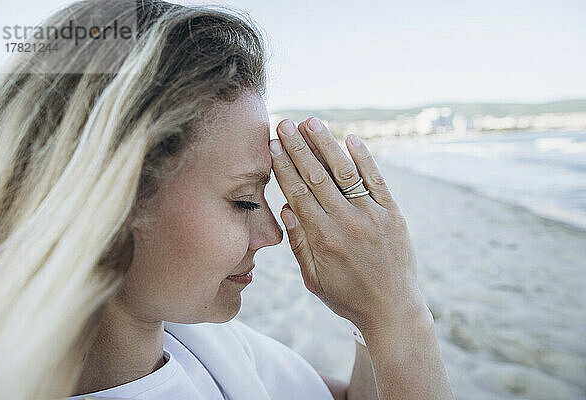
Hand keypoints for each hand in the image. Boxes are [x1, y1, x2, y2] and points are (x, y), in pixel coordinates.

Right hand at [269, 117, 426, 332]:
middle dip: (298, 146)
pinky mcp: (392, 214)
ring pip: (345, 172)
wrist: (393, 309)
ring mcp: (372, 216)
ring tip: (311, 121)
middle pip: (317, 176)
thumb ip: (299, 243)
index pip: (297, 192)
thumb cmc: (347, 296)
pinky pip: (376, 180)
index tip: (272, 144)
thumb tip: (285, 208)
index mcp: (323, 238)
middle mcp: (346, 222)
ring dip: (326, 144)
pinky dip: (364, 157)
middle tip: (285, 122)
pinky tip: (351, 138)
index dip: (283, 165)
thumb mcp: (313, 279)